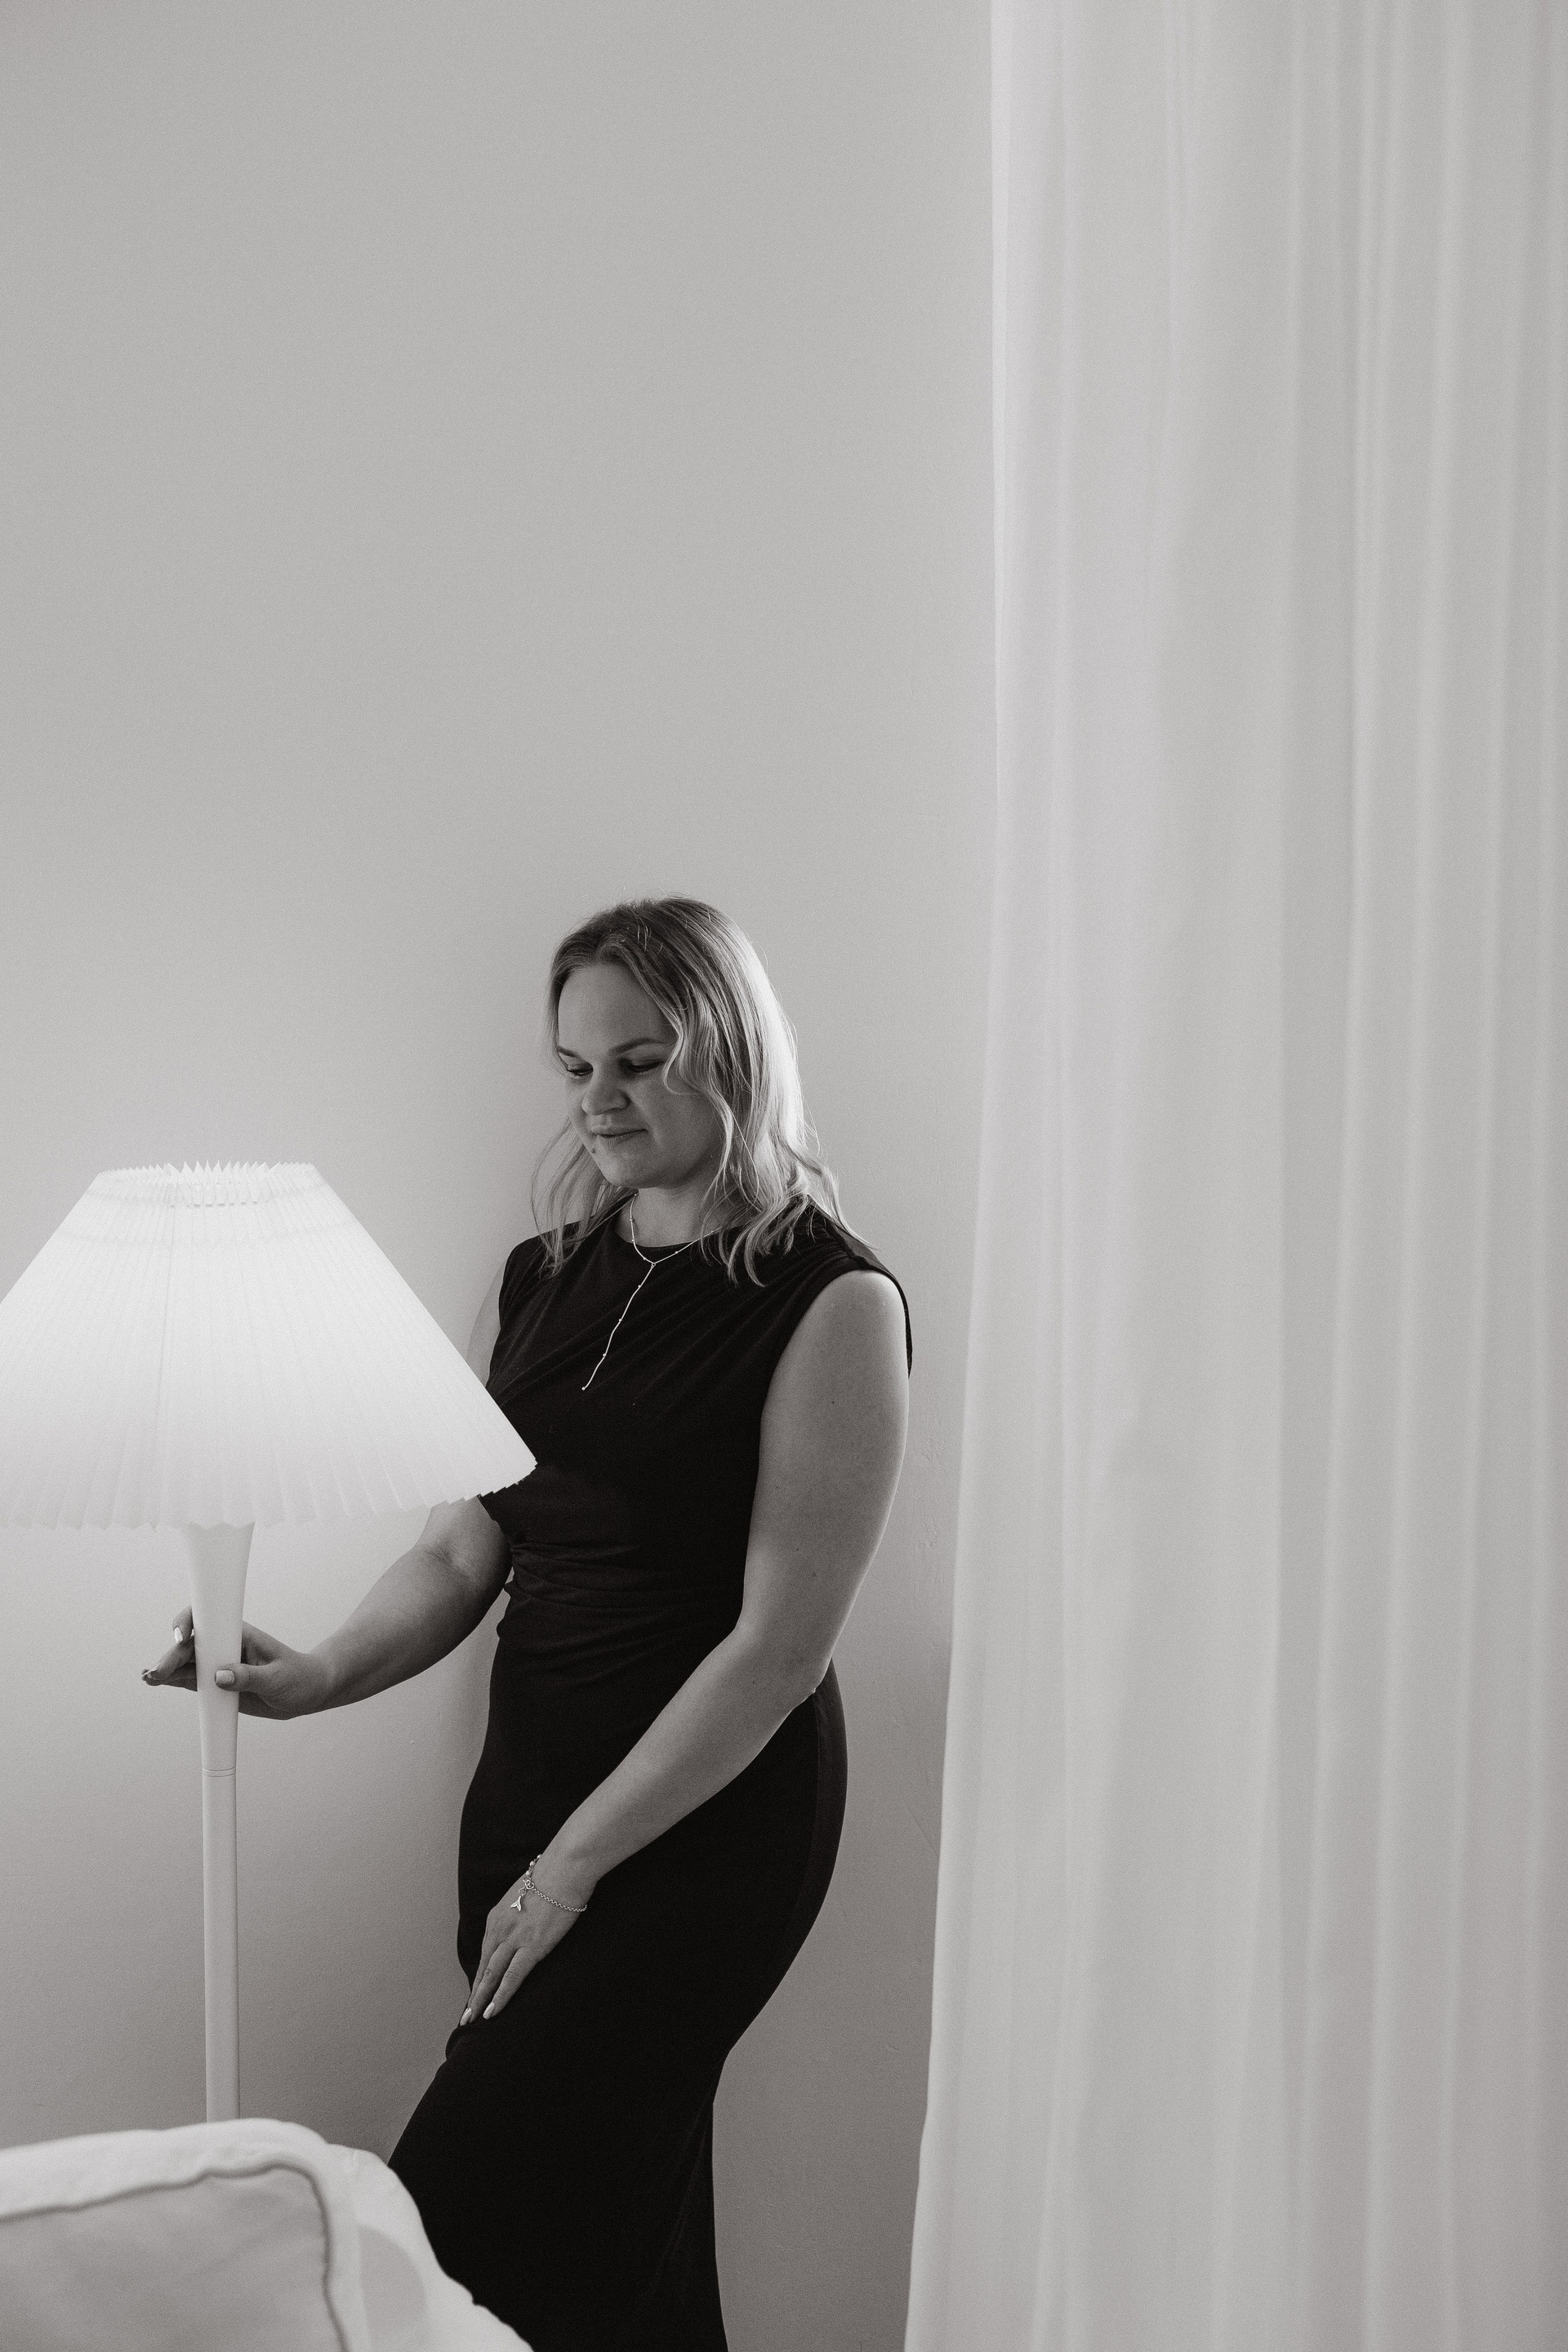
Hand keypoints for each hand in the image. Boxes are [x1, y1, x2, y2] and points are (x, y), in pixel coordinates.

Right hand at [141, 1607, 328, 1719]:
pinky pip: (190, 1680)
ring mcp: (219, 1665)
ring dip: (166, 1669)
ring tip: (148, 1678)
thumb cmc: (298, 1677)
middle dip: (172, 1656)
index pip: (210, 1620)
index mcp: (241, 1635)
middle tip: (157, 1673)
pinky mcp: (217, 1684)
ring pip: (186, 1664)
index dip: (190, 1623)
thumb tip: (219, 1677)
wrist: (308, 1693)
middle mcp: (225, 1646)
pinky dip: (172, 1681)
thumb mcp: (277, 1678)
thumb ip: (249, 1677)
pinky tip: (156, 1682)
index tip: (181, 1637)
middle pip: (191, 1646)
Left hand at [462, 1849, 597, 2024]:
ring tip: (474, 2019)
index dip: (479, 1975)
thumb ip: (521, 1911)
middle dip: (474, 1993)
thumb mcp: (527, 1895)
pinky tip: (493, 2011)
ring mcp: (513, 1939)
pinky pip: (511, 1977)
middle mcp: (499, 1929)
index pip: (485, 1953)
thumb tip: (526, 1919)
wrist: (565, 1868)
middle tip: (465, 2015)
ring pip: (491, 1976)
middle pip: (483, 1968)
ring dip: (481, 1999)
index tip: (475, 1992)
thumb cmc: (553, 1876)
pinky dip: (500, 1996)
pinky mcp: (531, 1947)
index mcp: (497, 1916)